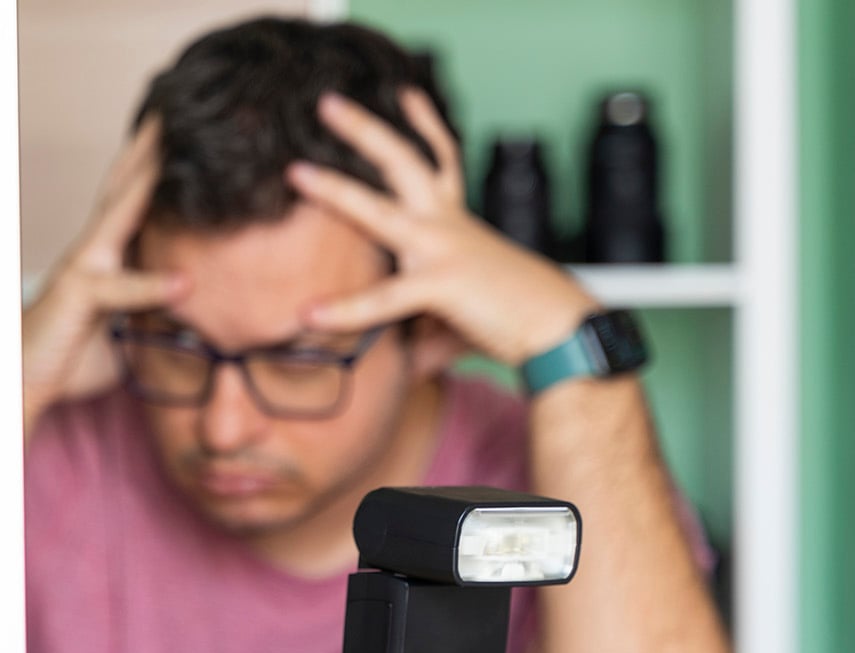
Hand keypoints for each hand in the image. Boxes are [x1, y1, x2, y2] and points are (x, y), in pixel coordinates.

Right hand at [22, 116, 188, 426]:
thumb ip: (160, 315)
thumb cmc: (72, 356)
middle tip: (179, 105)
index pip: (137, 197)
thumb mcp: (129, 331)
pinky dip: (152, 286)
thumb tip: (202, 314)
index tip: (187, 130)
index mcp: (108, 253)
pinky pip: (120, 289)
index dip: (160, 163)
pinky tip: (185, 283)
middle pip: (126, 184)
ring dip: (148, 180)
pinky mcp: (78, 296)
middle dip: (152, 145)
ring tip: (180, 149)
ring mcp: (84, 266)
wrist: (21, 382)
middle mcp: (95, 249)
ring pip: (119, 213)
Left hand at [286, 89, 598, 365]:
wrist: (558, 325)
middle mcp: (446, 223)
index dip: (426, 122)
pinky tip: (310, 315)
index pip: (442, 157)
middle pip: (404, 159)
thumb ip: (424, 320)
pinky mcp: (440, 284)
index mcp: (456, 219)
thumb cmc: (514, 314)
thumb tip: (400, 355)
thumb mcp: (463, 303)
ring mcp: (441, 248)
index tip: (407, 94)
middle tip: (329, 103)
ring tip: (296, 171)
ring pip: (379, 209)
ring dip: (336, 189)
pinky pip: (383, 298)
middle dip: (364, 129)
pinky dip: (345, 309)